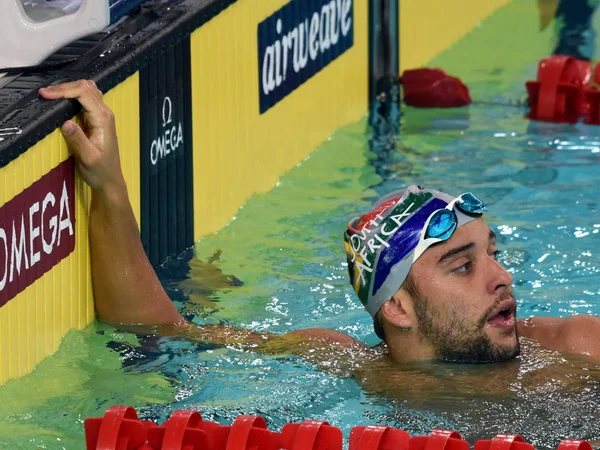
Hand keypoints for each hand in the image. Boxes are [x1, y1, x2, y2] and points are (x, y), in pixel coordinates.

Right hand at [39, 80, 125, 194]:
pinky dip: (73, 95)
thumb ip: (77, 139)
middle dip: (64, 87)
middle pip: (86, 88)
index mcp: (103, 120)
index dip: (64, 90)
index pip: (84, 94)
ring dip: (69, 89)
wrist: (110, 180)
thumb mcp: (87, 157)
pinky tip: (62, 100)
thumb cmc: (100, 170)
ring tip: (51, 95)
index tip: (45, 94)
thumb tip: (65, 122)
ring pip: (87, 91)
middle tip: (44, 94)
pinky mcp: (97, 119)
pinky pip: (87, 99)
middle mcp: (105, 114)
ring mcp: (102, 115)